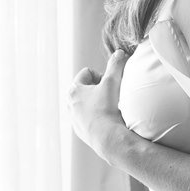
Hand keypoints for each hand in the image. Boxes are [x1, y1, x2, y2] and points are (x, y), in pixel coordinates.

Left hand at [68, 48, 129, 163]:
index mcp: (74, 90)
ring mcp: (74, 119)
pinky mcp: (80, 131)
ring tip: (109, 110)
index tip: (110, 85)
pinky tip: (107, 121)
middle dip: (98, 90)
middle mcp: (70, 104)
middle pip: (86, 89)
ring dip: (97, 104)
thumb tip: (120, 53)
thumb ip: (116, 65)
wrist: (107, 137)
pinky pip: (89, 119)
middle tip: (111, 97)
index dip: (102, 76)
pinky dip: (97, 118)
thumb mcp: (112, 82)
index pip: (87, 73)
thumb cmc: (107, 108)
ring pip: (86, 105)